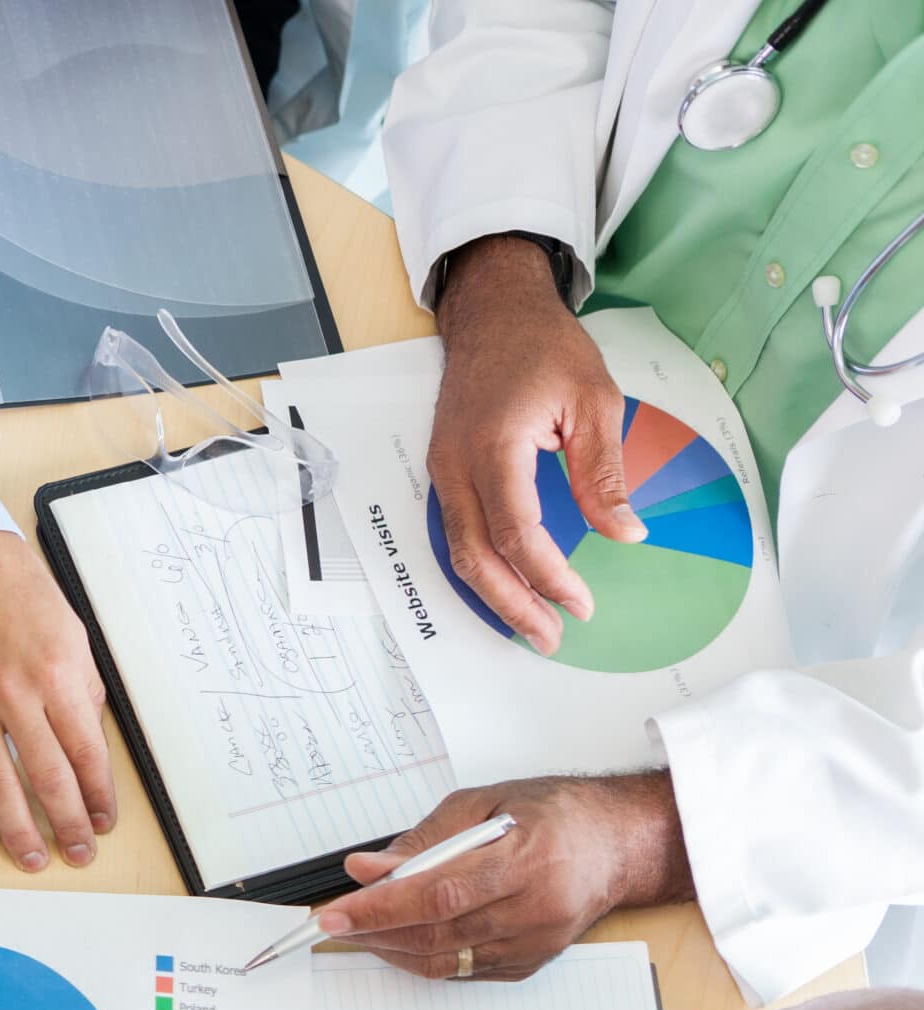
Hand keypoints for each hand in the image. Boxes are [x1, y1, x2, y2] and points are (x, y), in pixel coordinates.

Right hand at [0, 531, 115, 869]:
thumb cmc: (10, 582)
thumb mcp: (69, 626)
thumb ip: (80, 685)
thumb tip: (86, 735)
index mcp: (58, 672)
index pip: (87, 752)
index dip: (98, 795)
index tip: (104, 819)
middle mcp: (15, 691)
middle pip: (48, 777)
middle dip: (68, 824)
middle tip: (78, 852)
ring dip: (19, 829)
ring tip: (33, 857)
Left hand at [319, 773, 688, 981]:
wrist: (621, 844)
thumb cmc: (557, 814)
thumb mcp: (486, 803)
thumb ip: (426, 839)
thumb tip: (370, 869)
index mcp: (525, 859)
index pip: (437, 893)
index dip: (380, 906)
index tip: (337, 912)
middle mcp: (535, 907)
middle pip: (437, 932)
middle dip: (374, 931)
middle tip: (335, 923)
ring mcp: (536, 941)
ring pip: (447, 959)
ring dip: (393, 948)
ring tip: (361, 930)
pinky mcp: (533, 961)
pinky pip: (465, 971)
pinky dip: (425, 959)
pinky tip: (402, 940)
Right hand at [429, 236, 645, 652]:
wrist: (493, 314)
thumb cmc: (545, 349)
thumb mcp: (594, 402)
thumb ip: (604, 475)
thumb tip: (626, 534)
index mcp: (494, 447)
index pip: (516, 532)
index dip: (548, 576)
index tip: (582, 602)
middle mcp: (456, 466)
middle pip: (473, 556)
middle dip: (513, 604)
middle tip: (552, 637)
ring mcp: (442, 471)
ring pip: (457, 551)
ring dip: (494, 594)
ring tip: (534, 624)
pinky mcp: (445, 473)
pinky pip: (457, 533)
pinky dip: (482, 568)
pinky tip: (512, 586)